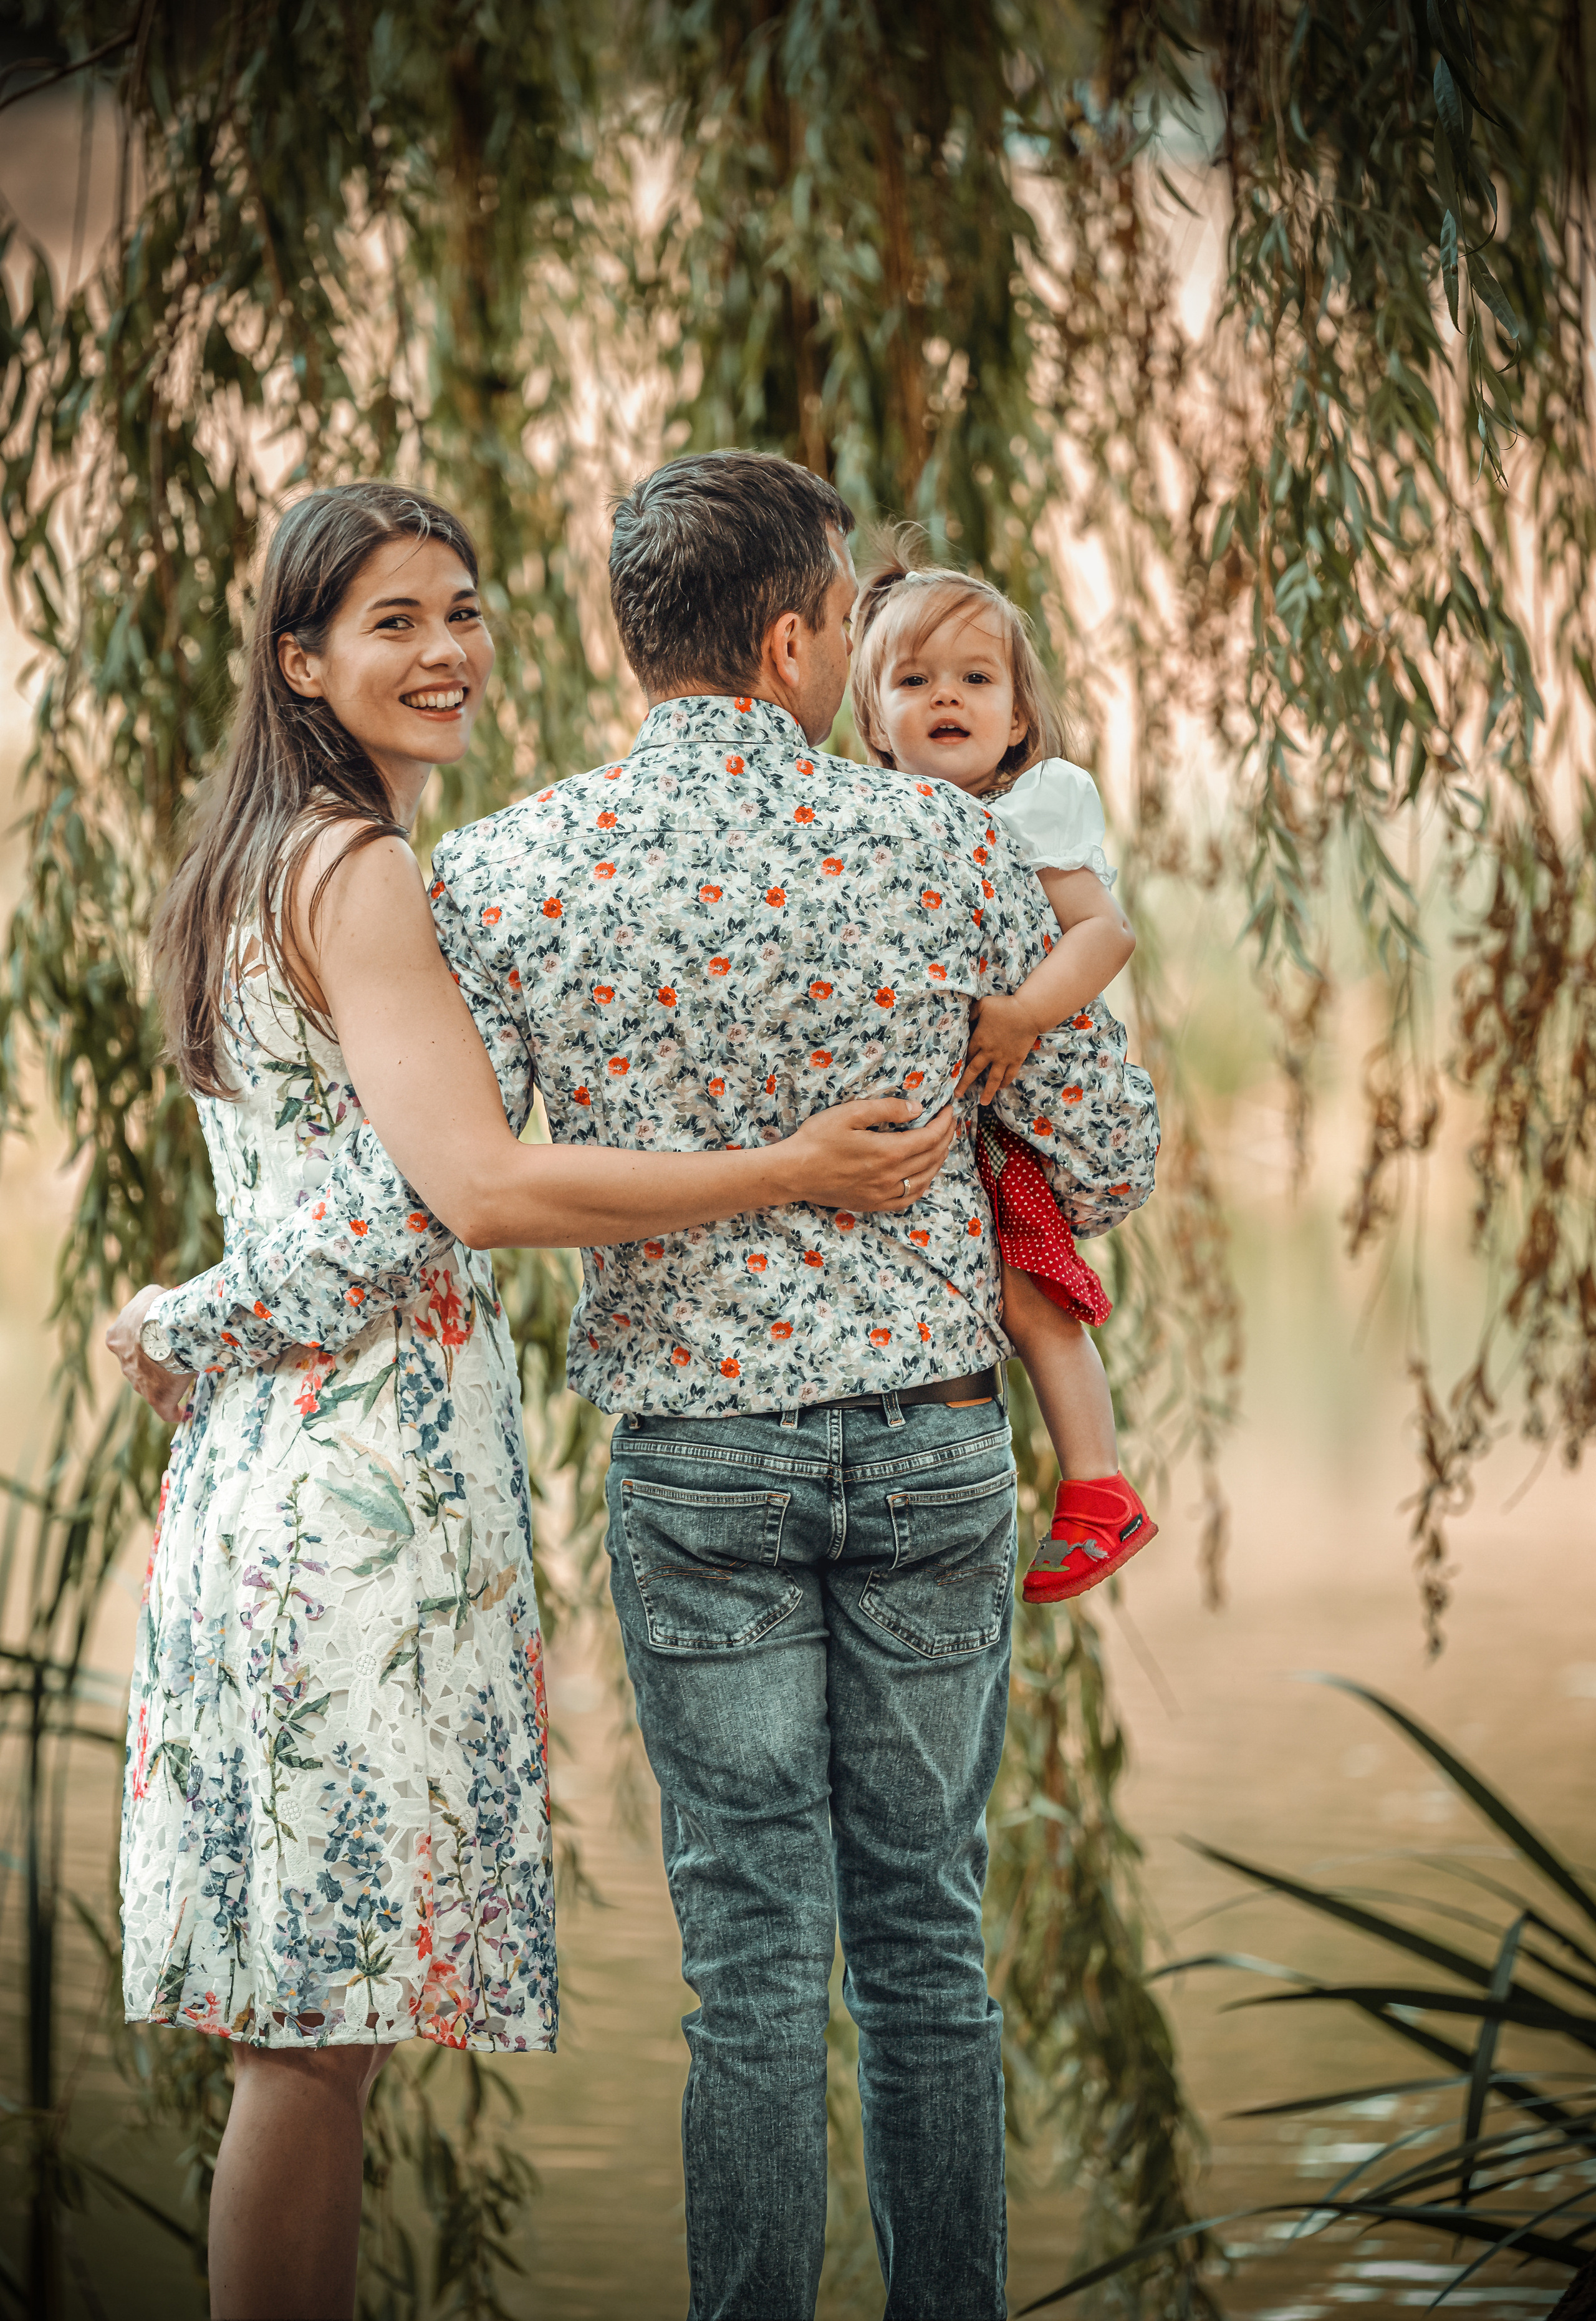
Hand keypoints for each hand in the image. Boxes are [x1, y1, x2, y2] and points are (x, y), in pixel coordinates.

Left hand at [106, 1284, 194, 1425]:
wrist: (166, 1329)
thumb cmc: (157, 1308)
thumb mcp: (149, 1295)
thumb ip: (148, 1304)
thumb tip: (159, 1307)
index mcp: (117, 1337)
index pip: (129, 1342)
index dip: (146, 1340)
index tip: (161, 1339)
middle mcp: (123, 1362)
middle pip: (138, 1365)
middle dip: (155, 1361)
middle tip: (178, 1353)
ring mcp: (138, 1383)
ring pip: (151, 1385)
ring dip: (165, 1381)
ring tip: (187, 1374)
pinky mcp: (156, 1398)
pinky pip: (166, 1410)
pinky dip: (173, 1411)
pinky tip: (182, 1413)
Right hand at [784, 1097, 956, 1211]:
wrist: (793, 1173)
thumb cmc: (817, 1139)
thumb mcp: (850, 1114)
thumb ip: (886, 1109)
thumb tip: (917, 1108)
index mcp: (888, 1152)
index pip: (930, 1137)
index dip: (944, 1122)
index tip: (948, 1109)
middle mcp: (890, 1177)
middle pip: (931, 1157)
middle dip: (945, 1137)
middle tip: (949, 1122)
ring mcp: (882, 1194)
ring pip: (924, 1179)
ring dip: (938, 1161)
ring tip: (942, 1145)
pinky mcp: (872, 1204)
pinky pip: (907, 1199)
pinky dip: (922, 1186)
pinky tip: (923, 1176)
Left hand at [956, 994, 1044, 1103]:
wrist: (1028, 1012)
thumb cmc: (1004, 1006)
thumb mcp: (983, 1004)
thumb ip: (972, 1012)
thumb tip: (964, 1018)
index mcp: (979, 1040)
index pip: (967, 1055)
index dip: (961, 1063)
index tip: (956, 1071)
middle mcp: (989, 1052)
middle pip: (974, 1071)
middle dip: (965, 1084)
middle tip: (958, 1094)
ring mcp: (1003, 1058)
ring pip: (992, 1079)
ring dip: (987, 1091)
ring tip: (983, 1102)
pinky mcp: (1016, 1059)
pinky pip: (1009, 1075)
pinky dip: (1004, 1082)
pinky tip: (1000, 1088)